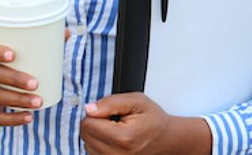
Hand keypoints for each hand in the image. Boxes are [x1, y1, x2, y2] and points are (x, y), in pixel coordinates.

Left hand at [81, 93, 210, 154]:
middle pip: (85, 135)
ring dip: (96, 134)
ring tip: (115, 129)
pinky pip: (92, 152)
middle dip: (96, 123)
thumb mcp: (137, 101)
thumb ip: (111, 103)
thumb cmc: (153, 120)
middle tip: (114, 120)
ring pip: (87, 144)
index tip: (110, 112)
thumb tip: (89, 109)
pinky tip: (112, 138)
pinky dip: (99, 143)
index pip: (88, 124)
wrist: (165, 139)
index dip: (96, 112)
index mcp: (123, 138)